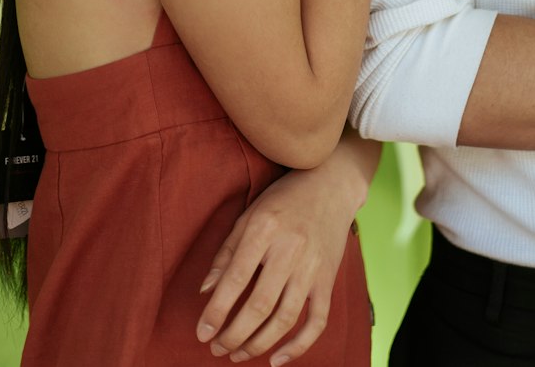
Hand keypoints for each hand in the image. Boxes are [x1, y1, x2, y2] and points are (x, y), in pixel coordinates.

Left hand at [195, 166, 357, 363]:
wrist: (332, 184)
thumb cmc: (285, 198)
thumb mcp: (250, 214)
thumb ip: (227, 252)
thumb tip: (206, 290)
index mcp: (265, 230)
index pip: (236, 279)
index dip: (216, 311)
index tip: (202, 333)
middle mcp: (290, 250)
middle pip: (260, 306)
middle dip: (234, 335)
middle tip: (217, 348)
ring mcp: (312, 267)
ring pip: (285, 318)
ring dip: (259, 344)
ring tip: (238, 355)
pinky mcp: (328, 278)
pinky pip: (317, 320)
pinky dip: (299, 346)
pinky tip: (278, 359)